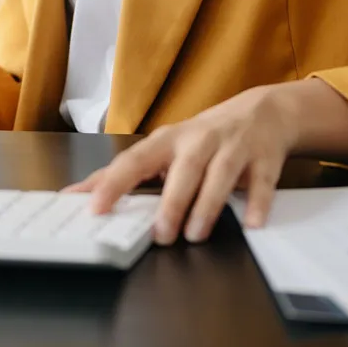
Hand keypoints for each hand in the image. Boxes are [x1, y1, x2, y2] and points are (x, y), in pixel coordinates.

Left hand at [66, 85, 300, 244]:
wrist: (262, 111)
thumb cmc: (203, 137)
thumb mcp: (166, 147)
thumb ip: (131, 171)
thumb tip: (84, 193)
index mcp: (169, 140)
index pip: (135, 160)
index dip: (114, 183)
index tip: (96, 208)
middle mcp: (200, 140)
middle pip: (185, 169)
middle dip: (172, 202)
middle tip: (161, 235)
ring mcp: (234, 147)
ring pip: (220, 175)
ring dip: (207, 205)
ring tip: (195, 235)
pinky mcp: (264, 158)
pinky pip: (262, 182)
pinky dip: (258, 203)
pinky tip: (252, 223)